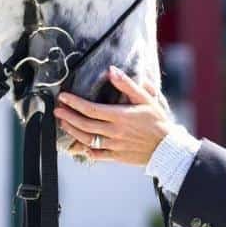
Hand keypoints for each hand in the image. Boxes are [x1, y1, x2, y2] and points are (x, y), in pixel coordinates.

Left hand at [56, 66, 172, 165]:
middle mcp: (115, 132)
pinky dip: (85, 150)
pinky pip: (96, 155)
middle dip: (68, 116)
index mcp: (120, 116)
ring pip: (87, 140)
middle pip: (84, 124)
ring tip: (63, 123)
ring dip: (72, 131)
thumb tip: (112, 70)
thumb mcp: (146, 98)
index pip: (91, 109)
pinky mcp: (116, 156)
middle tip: (58, 110)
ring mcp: (114, 146)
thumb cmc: (157, 122)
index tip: (64, 97)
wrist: (167, 147)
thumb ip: (128, 84)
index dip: (74, 103)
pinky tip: (78, 144)